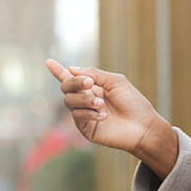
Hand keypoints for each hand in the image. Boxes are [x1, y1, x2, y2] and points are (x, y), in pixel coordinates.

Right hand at [45, 58, 177, 176]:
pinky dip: (89, 113)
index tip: (48, 61)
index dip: (58, 70)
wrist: (143, 126)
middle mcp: (85, 100)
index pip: (71, 78)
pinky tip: (103, 116)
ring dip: (85, 100)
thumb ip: (94, 74)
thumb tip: (71, 69)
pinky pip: (78, 117)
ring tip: (101, 104)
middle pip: (66, 87)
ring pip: (69, 102)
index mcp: (92, 87)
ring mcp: (84, 115)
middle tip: (90, 84)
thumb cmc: (133, 102)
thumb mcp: (115, 81)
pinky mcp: (85, 129)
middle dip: (75, 83)